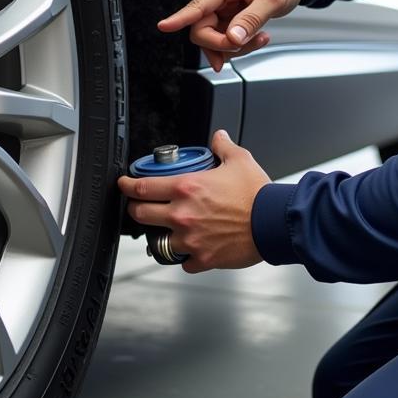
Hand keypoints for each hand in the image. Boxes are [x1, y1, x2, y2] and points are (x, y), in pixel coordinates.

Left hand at [117, 130, 270, 272]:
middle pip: (140, 214)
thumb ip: (223, 146)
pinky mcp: (202, 258)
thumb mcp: (239, 160)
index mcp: (186, 188)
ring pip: (159, 241)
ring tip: (169, 229)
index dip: (127, 185)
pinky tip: (192, 247)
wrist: (273, 223)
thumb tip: (219, 137)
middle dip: (136, 209)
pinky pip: (183, 261)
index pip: (142, 187)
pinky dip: (186, 255)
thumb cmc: (257, 194)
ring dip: (162, 234)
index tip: (124, 184)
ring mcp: (190, 239)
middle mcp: (182, 214)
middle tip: (140, 206)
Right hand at [158, 0, 313, 70]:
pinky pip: (219, 38)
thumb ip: (251, 19)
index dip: (179, 19)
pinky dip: (236, 44)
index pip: (197, 6)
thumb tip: (232, 38)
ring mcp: (215, 5)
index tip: (164, 26)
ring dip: (234, 46)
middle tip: (251, 42)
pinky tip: (253, 36)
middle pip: (201, 30)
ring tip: (259, 37)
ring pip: (210, 38)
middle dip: (224, 44)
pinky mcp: (220, 14)